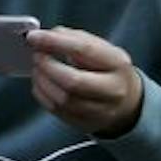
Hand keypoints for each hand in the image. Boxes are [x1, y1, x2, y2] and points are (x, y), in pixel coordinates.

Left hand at [26, 27, 144, 137]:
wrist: (127, 101)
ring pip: (63, 100)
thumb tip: (43, 36)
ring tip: (37, 68)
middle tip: (36, 55)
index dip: (55, 42)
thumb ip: (72, 38)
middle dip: (47, 66)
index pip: (84, 50)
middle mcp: (113, 90)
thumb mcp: (99, 47)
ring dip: (42, 81)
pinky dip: (43, 95)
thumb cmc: (106, 68)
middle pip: (73, 82)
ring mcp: (101, 111)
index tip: (34, 37)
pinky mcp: (86, 124)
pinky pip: (58, 111)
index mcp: (117, 63)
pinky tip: (41, 83)